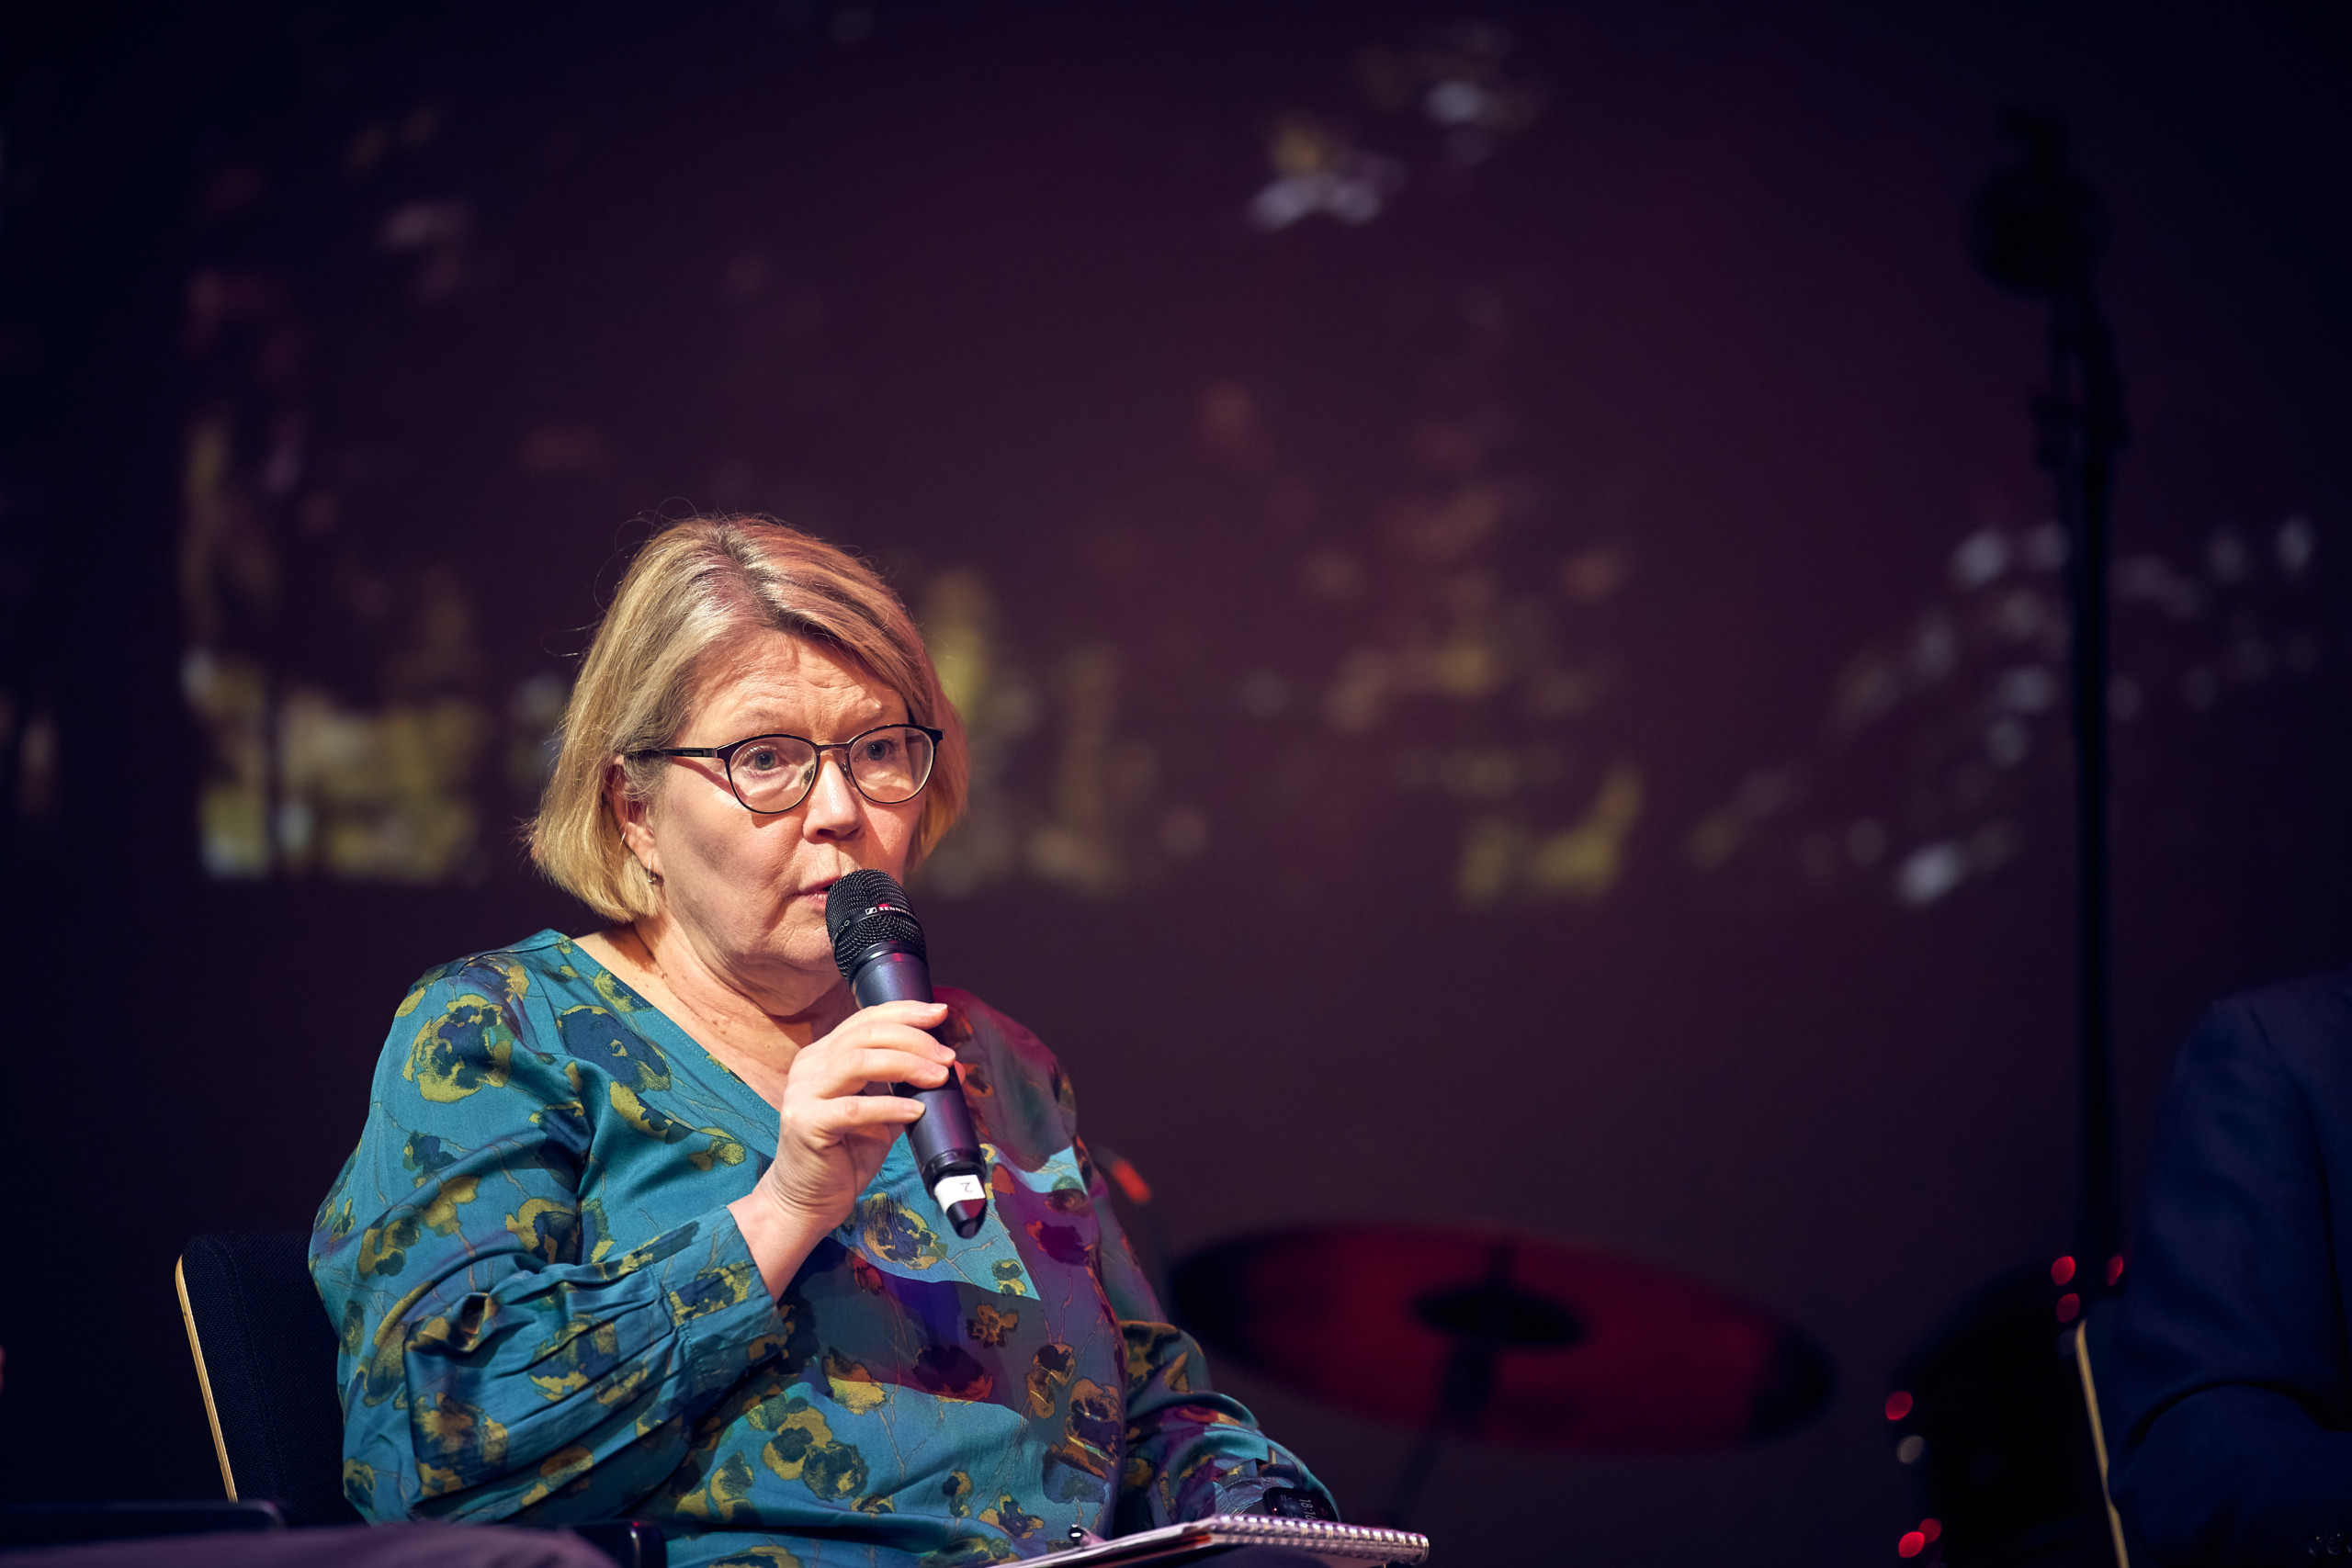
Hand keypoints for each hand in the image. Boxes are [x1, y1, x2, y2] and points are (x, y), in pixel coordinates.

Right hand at [729, 1000, 955, 1291]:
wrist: (807, 1200)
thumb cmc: (844, 1155)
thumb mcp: (881, 1114)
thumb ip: (907, 1088)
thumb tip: (951, 1067)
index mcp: (824, 1056)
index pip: (866, 1019)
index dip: (905, 1012)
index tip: (940, 1013)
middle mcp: (809, 1066)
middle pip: (865, 1034)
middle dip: (913, 1039)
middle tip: (946, 1057)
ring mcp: (803, 1093)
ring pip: (858, 1062)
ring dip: (906, 1064)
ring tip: (938, 1077)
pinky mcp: (806, 1123)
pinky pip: (853, 1108)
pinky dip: (890, 1107)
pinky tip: (916, 1111)